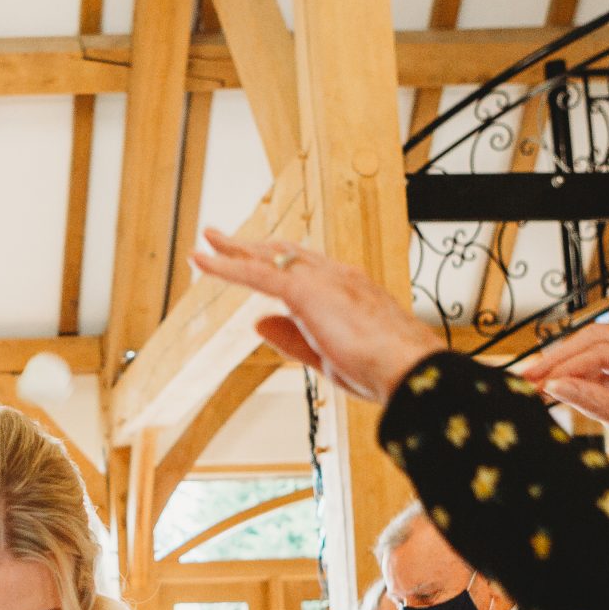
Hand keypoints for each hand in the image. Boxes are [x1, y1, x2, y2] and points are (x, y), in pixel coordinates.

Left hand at [189, 229, 445, 401]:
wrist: (408, 369)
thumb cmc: (383, 370)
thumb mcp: (327, 357)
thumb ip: (291, 338)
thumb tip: (258, 321)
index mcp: (347, 290)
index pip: (305, 269)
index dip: (277, 262)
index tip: (256, 259)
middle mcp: (335, 275)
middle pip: (283, 252)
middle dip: (251, 246)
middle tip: (222, 239)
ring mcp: (321, 279)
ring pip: (267, 257)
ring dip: (234, 249)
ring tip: (207, 242)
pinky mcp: (304, 290)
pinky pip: (255, 273)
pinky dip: (224, 266)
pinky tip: (200, 260)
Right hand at [512, 327, 608, 524]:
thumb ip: (600, 406)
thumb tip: (558, 388)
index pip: (604, 352)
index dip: (567, 368)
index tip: (538, 385)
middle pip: (597, 340)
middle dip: (560, 359)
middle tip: (527, 379)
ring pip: (598, 350)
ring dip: (567, 367)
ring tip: (537, 386)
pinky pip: (605, 366)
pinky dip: (581, 377)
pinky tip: (562, 390)